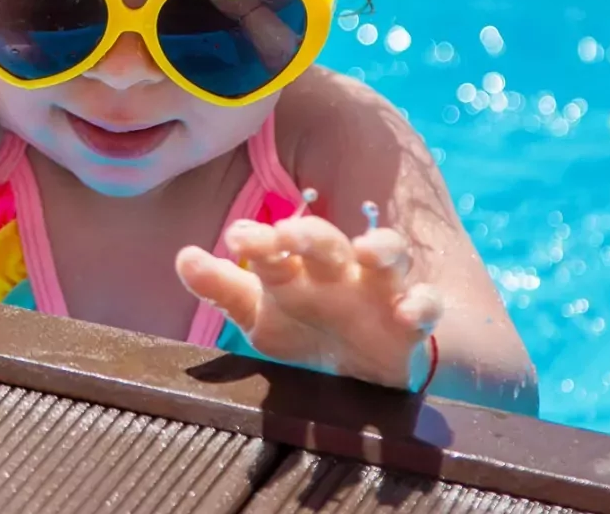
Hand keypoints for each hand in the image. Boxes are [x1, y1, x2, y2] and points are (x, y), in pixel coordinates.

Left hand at [175, 202, 440, 389]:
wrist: (361, 375)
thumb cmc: (306, 330)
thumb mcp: (259, 318)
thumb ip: (221, 289)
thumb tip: (182, 256)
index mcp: (297, 268)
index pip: (275, 247)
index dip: (258, 240)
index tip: (237, 238)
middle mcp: (338, 271)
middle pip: (327, 242)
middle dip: (310, 235)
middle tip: (288, 233)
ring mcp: (379, 290)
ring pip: (387, 256)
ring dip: (381, 247)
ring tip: (366, 249)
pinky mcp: (413, 321)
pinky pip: (427, 305)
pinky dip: (423, 305)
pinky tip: (410, 311)